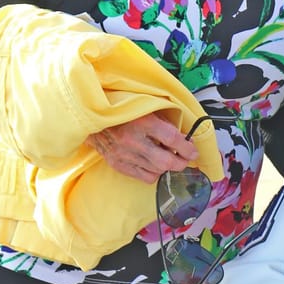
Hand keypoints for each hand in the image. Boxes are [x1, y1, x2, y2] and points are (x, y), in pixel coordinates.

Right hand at [86, 112, 200, 183]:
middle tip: (186, 158)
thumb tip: (184, 136)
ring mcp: (124, 155)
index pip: (172, 139)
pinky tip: (155, 164)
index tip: (194, 151)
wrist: (90, 117)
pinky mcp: (118, 165)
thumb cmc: (121, 109)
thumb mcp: (145, 107)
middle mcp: (133, 140)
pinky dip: (154, 172)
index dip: (187, 147)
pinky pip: (144, 177)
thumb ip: (164, 121)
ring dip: (167, 166)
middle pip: (166, 161)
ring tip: (169, 158)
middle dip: (181, 162)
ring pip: (157, 170)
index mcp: (142, 122)